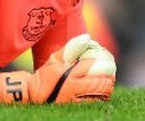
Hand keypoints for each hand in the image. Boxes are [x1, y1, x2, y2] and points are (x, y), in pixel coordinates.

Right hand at [0, 34, 115, 103]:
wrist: (33, 95)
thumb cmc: (45, 75)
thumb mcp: (55, 59)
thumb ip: (72, 49)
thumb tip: (87, 38)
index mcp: (69, 76)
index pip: (93, 67)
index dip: (104, 61)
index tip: (107, 56)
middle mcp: (74, 90)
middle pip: (100, 82)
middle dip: (109, 75)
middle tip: (111, 68)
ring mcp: (76, 101)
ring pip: (100, 94)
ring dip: (108, 85)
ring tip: (110, 78)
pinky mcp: (77, 107)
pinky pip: (96, 102)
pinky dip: (102, 95)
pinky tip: (103, 89)